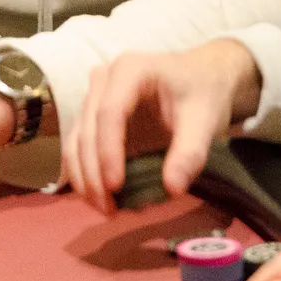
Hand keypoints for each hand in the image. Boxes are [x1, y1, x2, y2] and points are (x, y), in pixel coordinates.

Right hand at [65, 39, 258, 216]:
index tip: (116, 186)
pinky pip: (79, 147)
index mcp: (130, 69)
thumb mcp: (205, 120)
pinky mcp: (93, 117)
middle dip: (93, 173)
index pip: (109, 112)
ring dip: (84, 178)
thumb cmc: (202, 94)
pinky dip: (86, 175)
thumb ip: (190, 152)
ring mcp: (94, 96)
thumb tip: (172, 189)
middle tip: (110, 210)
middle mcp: (104, 79)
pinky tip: (101, 199)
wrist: (202, 79)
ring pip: (76, 140)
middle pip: (87, 129)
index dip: (108, 151)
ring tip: (106, 210)